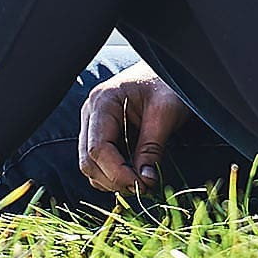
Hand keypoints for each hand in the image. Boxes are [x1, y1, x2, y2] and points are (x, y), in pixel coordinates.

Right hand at [78, 62, 189, 192]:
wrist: (169, 69)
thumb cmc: (168, 83)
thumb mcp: (165, 112)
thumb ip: (152, 146)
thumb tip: (144, 180)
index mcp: (103, 101)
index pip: (98, 147)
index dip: (117, 173)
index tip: (142, 185)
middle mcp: (91, 113)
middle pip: (88, 160)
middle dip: (113, 180)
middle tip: (143, 188)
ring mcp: (93, 123)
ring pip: (90, 164)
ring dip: (112, 180)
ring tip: (141, 182)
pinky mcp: (102, 133)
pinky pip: (99, 162)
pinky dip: (113, 174)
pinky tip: (134, 175)